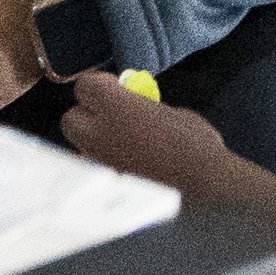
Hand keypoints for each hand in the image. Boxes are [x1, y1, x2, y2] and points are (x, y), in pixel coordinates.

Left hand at [61, 70, 232, 194]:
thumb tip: (138, 105)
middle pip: (72, 118)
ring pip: (81, 146)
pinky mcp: (105, 188)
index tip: (116, 87)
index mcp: (115, 106)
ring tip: (123, 144)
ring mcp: (99, 164)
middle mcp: (98, 134)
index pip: (85, 86)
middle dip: (88, 115)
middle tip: (113, 115)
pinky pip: (96, 169)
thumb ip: (146, 105)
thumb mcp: (172, 113)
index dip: (99, 85)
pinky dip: (106, 164)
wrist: (203, 189)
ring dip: (95, 141)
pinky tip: (129, 166)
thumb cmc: (195, 146)